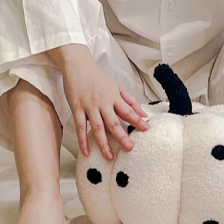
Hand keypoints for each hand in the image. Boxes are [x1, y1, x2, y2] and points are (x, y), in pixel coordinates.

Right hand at [55, 45, 149, 159]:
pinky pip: (80, 127)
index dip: (138, 121)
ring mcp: (89, 106)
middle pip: (113, 122)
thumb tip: (143, 114)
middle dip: (122, 137)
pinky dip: (83, 140)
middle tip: (129, 148)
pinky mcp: (77, 108)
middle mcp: (102, 102)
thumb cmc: (97, 77)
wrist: (78, 66)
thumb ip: (130, 100)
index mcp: (113, 96)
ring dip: (103, 144)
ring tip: (109, 157)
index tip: (147, 130)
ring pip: (97, 128)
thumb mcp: (116, 86)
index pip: (128, 110)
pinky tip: (86, 152)